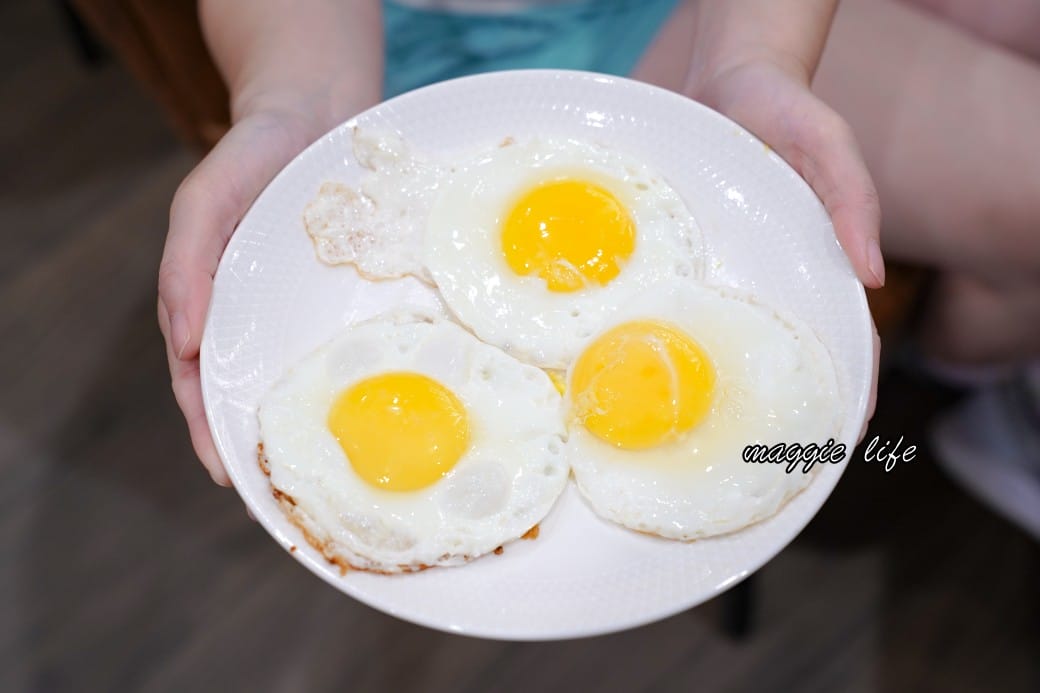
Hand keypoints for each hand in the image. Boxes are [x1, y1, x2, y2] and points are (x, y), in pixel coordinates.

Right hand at [157, 108, 326, 485]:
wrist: (318, 113)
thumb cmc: (251, 156)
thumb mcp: (202, 202)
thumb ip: (185, 267)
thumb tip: (183, 345)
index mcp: (212, 306)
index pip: (202, 384)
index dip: (211, 434)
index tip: (230, 480)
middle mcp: (258, 316)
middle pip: (254, 394)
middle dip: (264, 447)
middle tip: (286, 498)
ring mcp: (302, 309)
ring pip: (303, 377)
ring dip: (311, 423)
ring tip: (333, 472)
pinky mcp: (345, 296)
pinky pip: (349, 343)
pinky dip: (355, 376)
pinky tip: (378, 405)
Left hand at [687, 59, 882, 438]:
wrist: (723, 81)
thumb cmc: (788, 112)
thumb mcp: (829, 145)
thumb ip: (854, 200)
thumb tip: (871, 276)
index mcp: (818, 268)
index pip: (845, 343)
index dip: (845, 393)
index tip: (838, 442)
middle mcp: (773, 282)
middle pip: (780, 357)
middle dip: (778, 409)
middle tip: (763, 466)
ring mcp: (728, 277)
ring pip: (725, 343)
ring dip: (717, 388)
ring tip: (702, 440)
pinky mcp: (687, 262)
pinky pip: (679, 306)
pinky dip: (671, 338)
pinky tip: (648, 372)